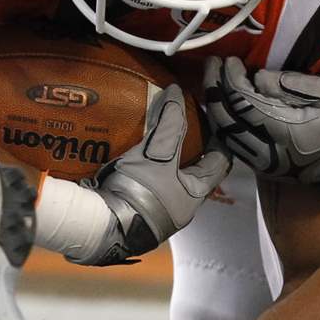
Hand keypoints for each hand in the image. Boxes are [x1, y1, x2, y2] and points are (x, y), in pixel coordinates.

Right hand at [77, 84, 230, 264]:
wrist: (100, 228)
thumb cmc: (140, 193)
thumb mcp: (159, 154)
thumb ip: (171, 123)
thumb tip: (177, 92)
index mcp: (194, 196)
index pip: (218, 165)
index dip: (219, 143)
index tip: (214, 123)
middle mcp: (178, 207)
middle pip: (190, 173)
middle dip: (187, 151)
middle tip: (180, 126)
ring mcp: (154, 213)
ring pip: (164, 180)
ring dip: (159, 161)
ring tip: (150, 137)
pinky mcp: (130, 213)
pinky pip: (139, 185)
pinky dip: (136, 169)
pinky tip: (124, 154)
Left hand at [203, 56, 319, 191]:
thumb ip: (295, 84)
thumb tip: (258, 77)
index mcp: (286, 132)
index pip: (244, 103)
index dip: (231, 79)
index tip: (230, 60)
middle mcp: (269, 152)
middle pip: (227, 120)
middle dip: (215, 88)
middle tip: (213, 64)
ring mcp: (264, 164)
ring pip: (224, 136)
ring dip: (214, 106)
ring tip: (213, 80)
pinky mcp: (264, 168)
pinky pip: (232, 146)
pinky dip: (222, 124)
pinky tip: (221, 105)